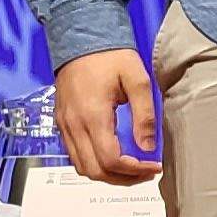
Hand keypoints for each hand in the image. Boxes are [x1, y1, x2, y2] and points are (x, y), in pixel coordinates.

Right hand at [54, 47, 162, 182]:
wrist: (80, 37)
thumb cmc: (108, 55)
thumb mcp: (137, 79)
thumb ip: (144, 114)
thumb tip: (147, 146)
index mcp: (93, 115)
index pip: (110, 160)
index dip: (134, 170)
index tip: (153, 166)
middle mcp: (74, 124)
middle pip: (94, 171)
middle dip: (122, 179)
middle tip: (145, 173)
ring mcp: (65, 125)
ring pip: (81, 167)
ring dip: (107, 174)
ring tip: (132, 169)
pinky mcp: (63, 122)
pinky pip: (74, 154)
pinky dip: (94, 163)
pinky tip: (113, 156)